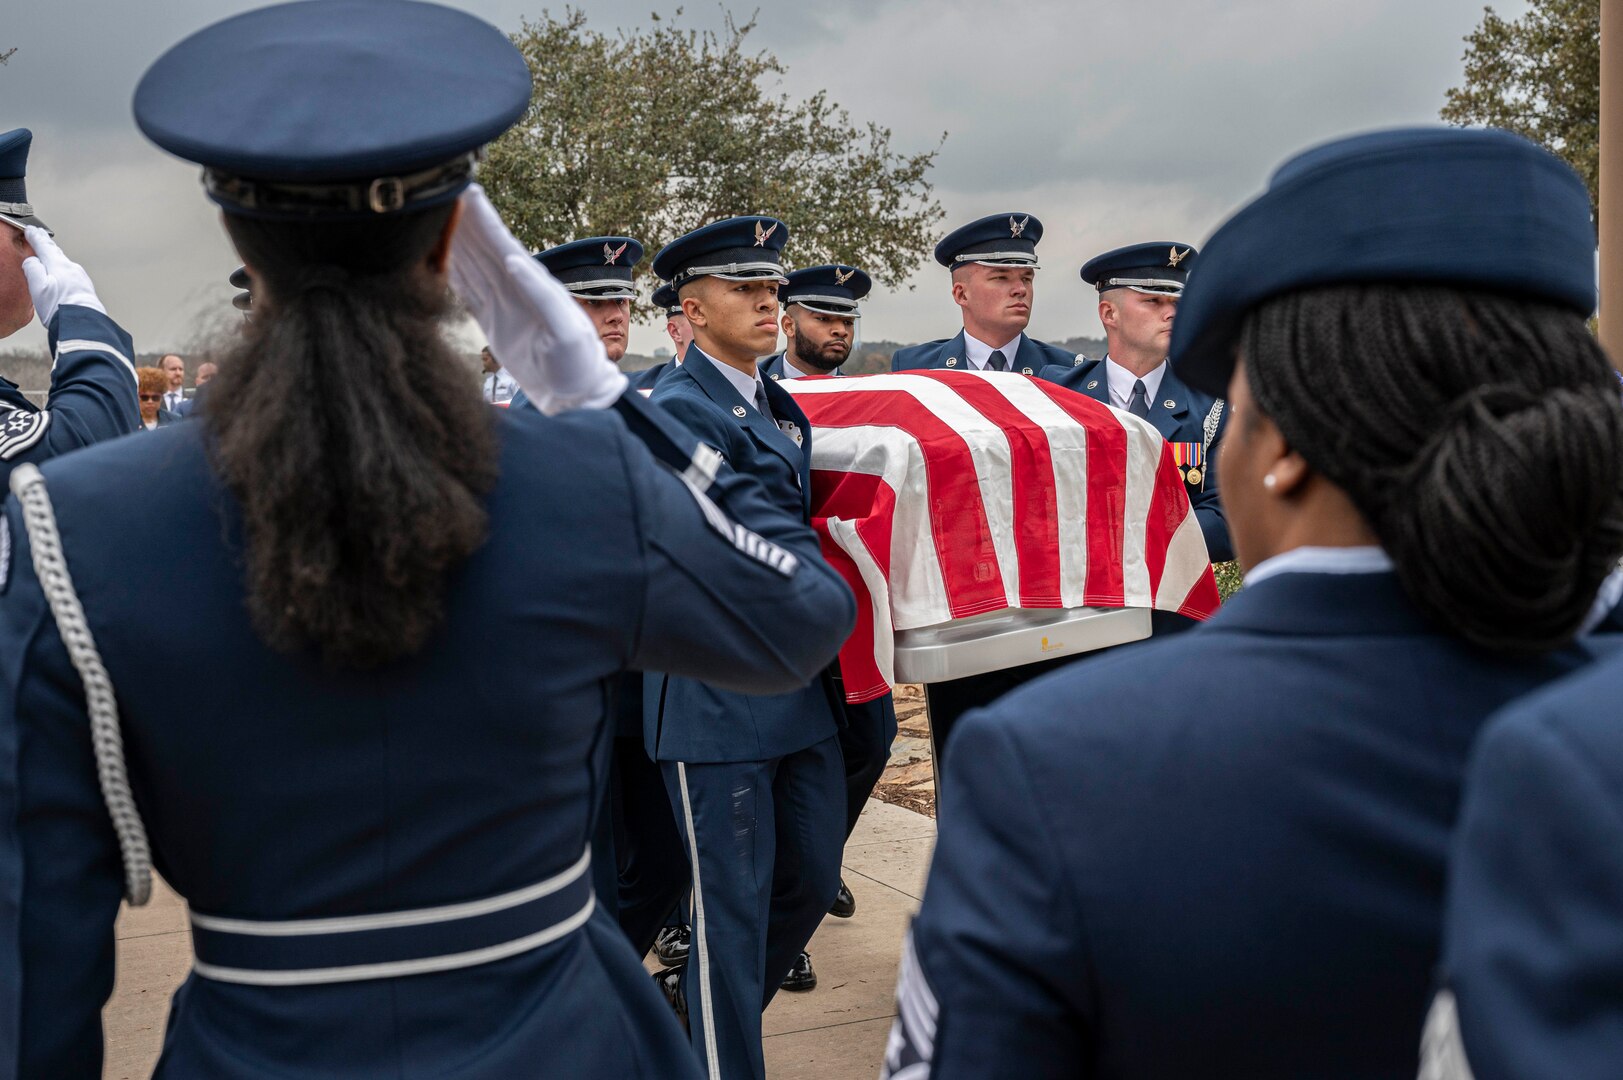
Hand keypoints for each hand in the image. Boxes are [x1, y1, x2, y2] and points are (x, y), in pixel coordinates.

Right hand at [22, 226, 106, 327]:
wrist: (84, 324)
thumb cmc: (60, 308)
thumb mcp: (38, 287)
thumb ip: (32, 269)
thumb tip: (32, 260)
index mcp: (59, 265)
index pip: (44, 246)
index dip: (35, 237)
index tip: (30, 230)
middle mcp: (73, 269)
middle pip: (56, 252)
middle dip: (46, 244)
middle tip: (39, 235)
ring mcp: (81, 279)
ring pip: (65, 263)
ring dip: (56, 256)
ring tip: (49, 253)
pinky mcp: (86, 289)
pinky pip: (72, 274)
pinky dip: (64, 269)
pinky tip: (62, 274)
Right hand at [449, 184, 625, 413]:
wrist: (573, 395)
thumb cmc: (577, 361)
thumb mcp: (565, 328)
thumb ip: (540, 294)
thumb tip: (514, 260)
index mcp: (533, 283)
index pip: (502, 243)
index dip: (484, 219)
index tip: (466, 191)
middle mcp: (514, 287)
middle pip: (481, 247)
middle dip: (461, 221)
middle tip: (437, 191)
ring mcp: (500, 303)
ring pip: (469, 264)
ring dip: (452, 241)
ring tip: (431, 216)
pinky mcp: (490, 322)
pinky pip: (465, 291)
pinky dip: (450, 272)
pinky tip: (436, 256)